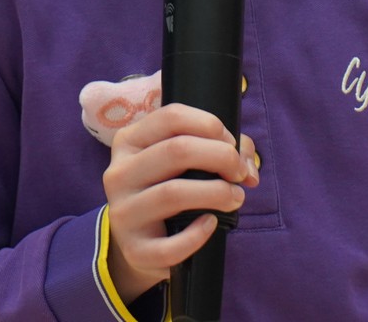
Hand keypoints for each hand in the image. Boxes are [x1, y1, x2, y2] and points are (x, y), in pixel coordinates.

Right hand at [101, 103, 258, 302]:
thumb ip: (221, 149)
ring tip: (235, 198)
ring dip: (217, 193)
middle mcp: (119, 173)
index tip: (231, 145)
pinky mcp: (135, 250)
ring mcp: (123, 213)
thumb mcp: (182, 161)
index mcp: (129, 141)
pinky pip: (170, 245)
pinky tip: (211, 224)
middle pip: (176, 150)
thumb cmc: (170, 190)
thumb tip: (248, 169)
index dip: (211, 125)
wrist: (141, 243)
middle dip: (221, 157)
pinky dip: (198, 235)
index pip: (171, 116)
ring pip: (173, 193)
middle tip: (239, 173)